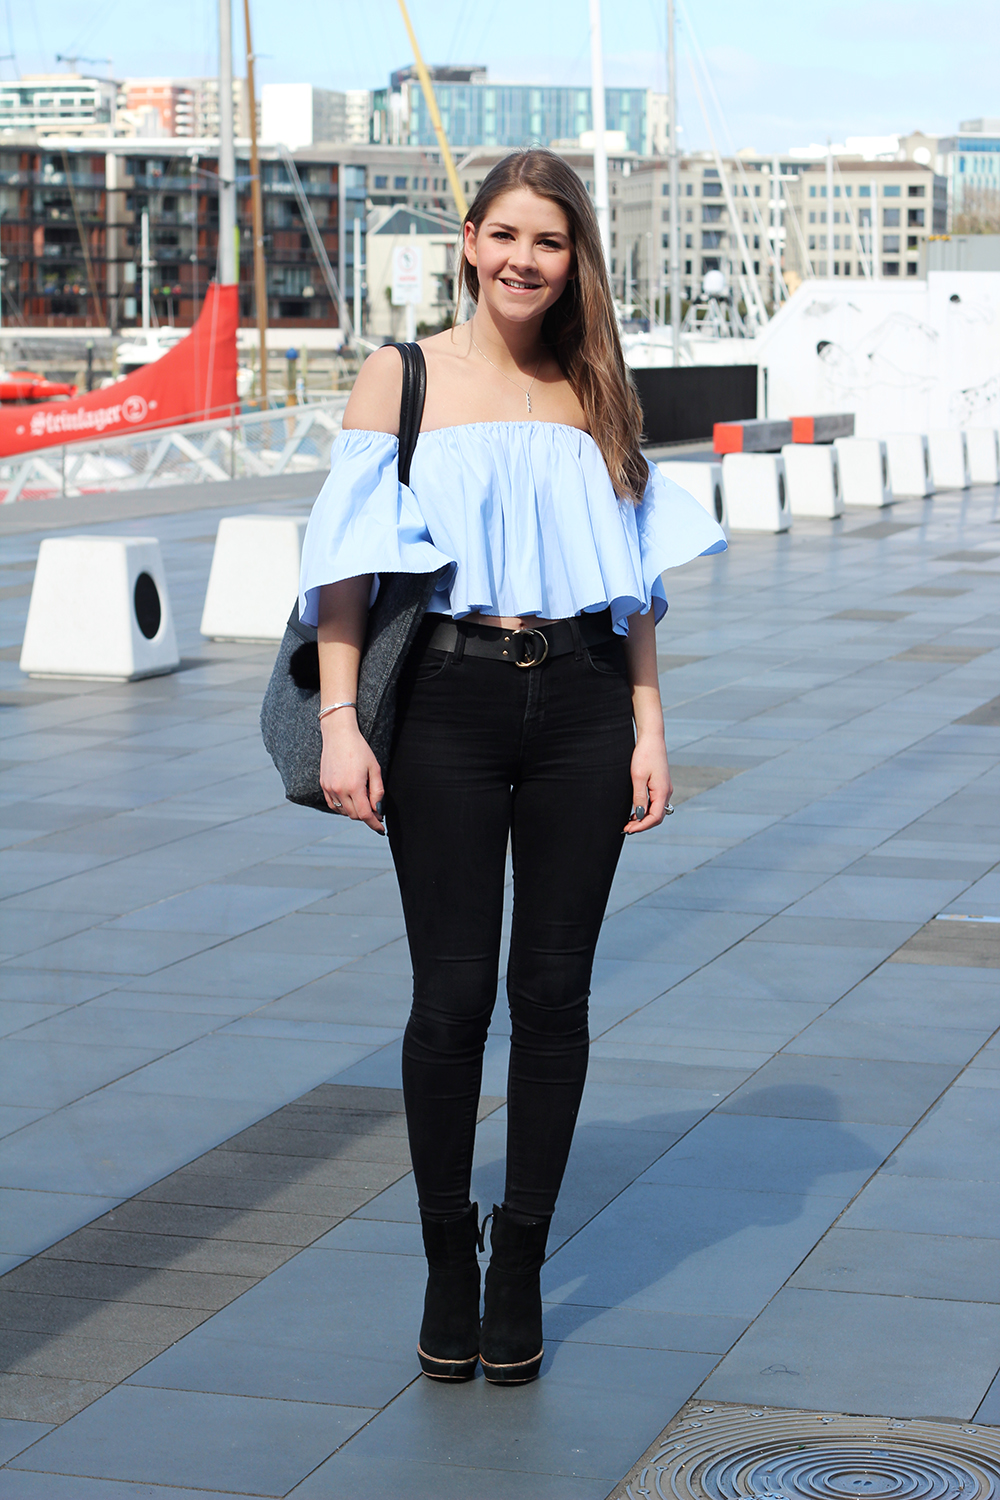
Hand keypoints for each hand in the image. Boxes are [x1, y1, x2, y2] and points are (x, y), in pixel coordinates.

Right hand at [319, 714, 384, 833]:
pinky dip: (343, 808)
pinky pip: (333, 805)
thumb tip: (378, 810)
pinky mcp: (323, 785)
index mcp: (354, 786)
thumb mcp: (374, 768)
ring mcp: (329, 788)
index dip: (374, 824)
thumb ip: (377, 791)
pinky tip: (350, 801)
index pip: (365, 814)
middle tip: (376, 810)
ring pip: (344, 812)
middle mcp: (340, 790)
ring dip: (355, 812)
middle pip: (355, 815)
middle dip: (367, 816)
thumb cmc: (359, 749)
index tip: (381, 829)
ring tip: (363, 802)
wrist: (338, 735)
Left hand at [624, 735, 672, 833]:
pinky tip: (636, 811)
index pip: (655, 817)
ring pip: (656, 811)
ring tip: (629, 822)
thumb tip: (640, 815)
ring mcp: (664, 788)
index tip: (629, 829)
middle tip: (627, 828)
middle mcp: (666, 792)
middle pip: (657, 816)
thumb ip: (639, 797)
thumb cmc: (644, 754)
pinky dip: (646, 810)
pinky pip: (655, 803)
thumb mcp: (638, 777)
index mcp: (662, 791)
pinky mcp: (661, 785)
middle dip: (643, 825)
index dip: (642, 826)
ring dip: (644, 818)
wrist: (651, 738)